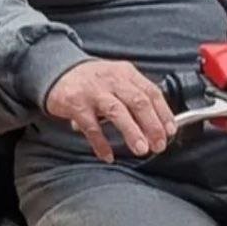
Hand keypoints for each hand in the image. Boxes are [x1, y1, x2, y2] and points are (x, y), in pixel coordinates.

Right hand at [45, 60, 176, 162]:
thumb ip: (135, 97)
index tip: (170, 131)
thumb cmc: (92, 81)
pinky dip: (100, 143)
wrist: (56, 70)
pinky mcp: (75, 103)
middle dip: (152, 125)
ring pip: (117, 111)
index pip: (151, 92)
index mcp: (126, 73)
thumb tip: (158, 126)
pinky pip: (90, 126)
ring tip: (141, 149)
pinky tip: (108, 155)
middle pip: (138, 101)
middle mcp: (112, 79)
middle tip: (159, 144)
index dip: (164, 113)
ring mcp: (93, 91)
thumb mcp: (117, 80)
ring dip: (132, 132)